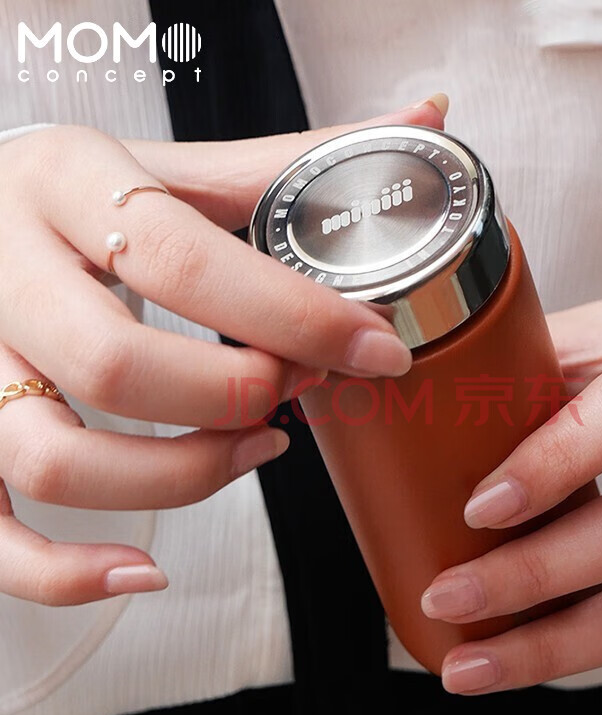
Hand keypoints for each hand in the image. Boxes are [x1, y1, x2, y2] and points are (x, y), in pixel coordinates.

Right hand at [0, 96, 445, 606]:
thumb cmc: (87, 195)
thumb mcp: (173, 164)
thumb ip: (290, 161)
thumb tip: (425, 122)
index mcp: (66, 184)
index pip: (187, 263)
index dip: (297, 317)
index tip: (377, 348)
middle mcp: (0, 271)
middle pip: (117, 368)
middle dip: (233, 396)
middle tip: (298, 389)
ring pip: (54, 458)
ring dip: (180, 479)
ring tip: (256, 451)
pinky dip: (63, 570)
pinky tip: (144, 569)